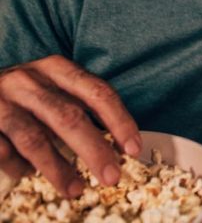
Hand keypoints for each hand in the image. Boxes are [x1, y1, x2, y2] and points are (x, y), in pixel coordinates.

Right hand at [0, 55, 140, 197]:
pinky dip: (19, 167)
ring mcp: (1, 101)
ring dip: (58, 169)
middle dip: (94, 150)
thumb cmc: (22, 94)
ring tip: (75, 189)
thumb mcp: (52, 88)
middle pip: (69, 117)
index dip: (119, 121)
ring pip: (35, 140)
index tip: (133, 149)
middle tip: (112, 176)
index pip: (97, 92)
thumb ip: (80, 107)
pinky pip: (4, 153)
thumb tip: (117, 146)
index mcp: (55, 68)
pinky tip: (27, 174)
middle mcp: (28, 81)